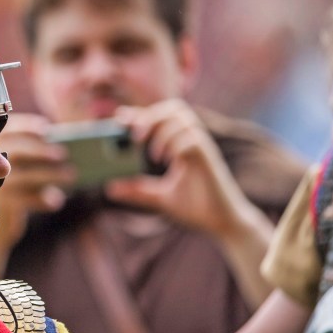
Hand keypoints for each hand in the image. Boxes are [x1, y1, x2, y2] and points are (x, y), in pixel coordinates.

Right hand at [0, 113, 74, 276]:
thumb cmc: (6, 196)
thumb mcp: (15, 176)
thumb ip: (28, 161)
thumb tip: (59, 151)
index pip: (5, 133)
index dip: (26, 127)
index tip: (45, 128)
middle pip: (15, 152)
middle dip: (41, 151)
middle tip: (62, 153)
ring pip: (24, 176)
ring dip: (50, 175)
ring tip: (70, 175)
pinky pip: (26, 200)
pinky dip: (43, 199)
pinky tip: (56, 200)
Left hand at [106, 100, 249, 238]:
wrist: (222, 224)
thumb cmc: (196, 208)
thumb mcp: (159, 199)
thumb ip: (137, 191)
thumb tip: (110, 187)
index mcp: (181, 145)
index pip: (161, 117)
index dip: (141, 114)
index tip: (120, 119)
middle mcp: (193, 141)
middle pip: (174, 108)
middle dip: (151, 115)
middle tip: (134, 136)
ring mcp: (202, 149)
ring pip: (184, 119)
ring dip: (162, 130)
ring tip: (150, 153)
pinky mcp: (210, 160)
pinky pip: (193, 139)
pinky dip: (175, 145)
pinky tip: (165, 160)